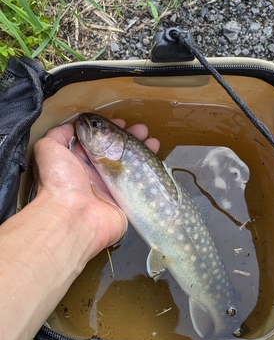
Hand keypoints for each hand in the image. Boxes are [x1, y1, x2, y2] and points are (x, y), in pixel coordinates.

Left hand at [33, 119, 159, 258]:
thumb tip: (70, 127)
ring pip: (130, 166)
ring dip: (142, 152)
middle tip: (141, 130)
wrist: (74, 216)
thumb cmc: (59, 182)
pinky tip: (157, 161)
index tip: (121, 123)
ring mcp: (110, 188)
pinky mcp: (124, 201)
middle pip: (116, 152)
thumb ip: (58, 135)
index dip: (109, 130)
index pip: (97, 142)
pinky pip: (139, 185)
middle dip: (130, 139)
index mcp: (78, 162)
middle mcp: (94, 175)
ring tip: (153, 142)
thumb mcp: (49, 149)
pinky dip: (150, 173)